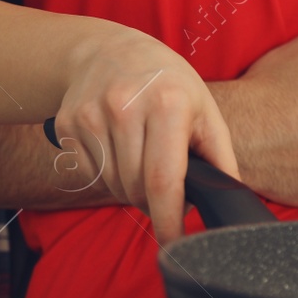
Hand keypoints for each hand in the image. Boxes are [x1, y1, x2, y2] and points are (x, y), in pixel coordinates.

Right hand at [56, 25, 236, 242]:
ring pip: (113, 186)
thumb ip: (220, 156)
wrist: (108, 51)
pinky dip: (109, 176)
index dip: (169, 221)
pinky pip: (92, 174)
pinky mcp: (69, 124)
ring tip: (143, 161)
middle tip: (166, 188)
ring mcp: (92, 115)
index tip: (175, 246)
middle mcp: (125, 106)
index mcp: (167, 104)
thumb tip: (229, 200)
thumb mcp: (204, 107)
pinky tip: (119, 149)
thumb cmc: (167, 82)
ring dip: (131, 191)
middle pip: (137, 189)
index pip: (164, 180)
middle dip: (154, 203)